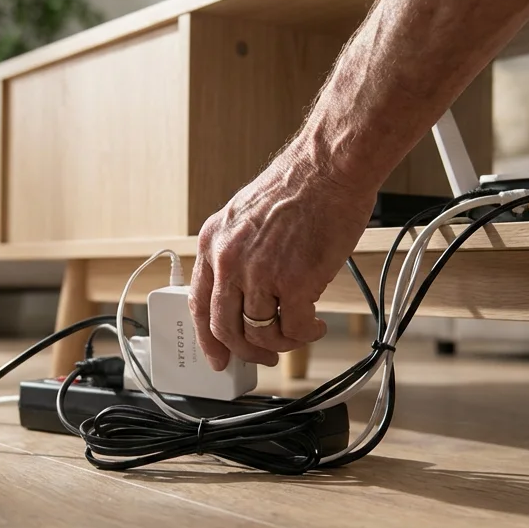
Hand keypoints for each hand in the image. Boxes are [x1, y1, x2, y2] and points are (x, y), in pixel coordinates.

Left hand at [189, 148, 377, 370]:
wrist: (329, 169)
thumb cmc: (299, 187)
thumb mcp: (246, 218)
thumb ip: (239, 255)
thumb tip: (247, 296)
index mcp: (213, 243)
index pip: (199, 304)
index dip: (208, 338)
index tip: (217, 356)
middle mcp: (229, 260)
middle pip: (226, 327)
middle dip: (246, 351)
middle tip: (263, 358)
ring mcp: (259, 273)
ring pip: (260, 334)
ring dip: (281, 343)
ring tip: (299, 332)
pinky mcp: (294, 283)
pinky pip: (293, 329)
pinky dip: (305, 335)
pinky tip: (314, 324)